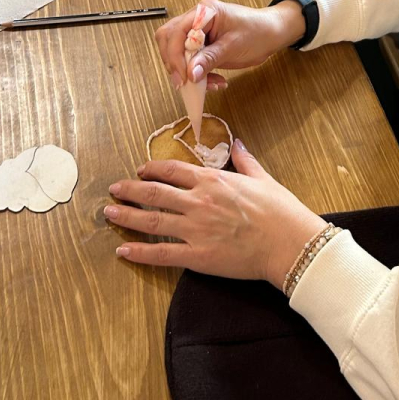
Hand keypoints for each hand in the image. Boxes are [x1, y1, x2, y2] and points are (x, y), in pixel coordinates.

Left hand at [106, 143, 326, 284]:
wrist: (288, 242)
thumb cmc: (279, 210)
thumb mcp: (262, 178)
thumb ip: (245, 160)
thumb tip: (237, 143)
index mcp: (213, 180)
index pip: (173, 170)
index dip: (152, 169)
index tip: (139, 170)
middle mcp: (199, 201)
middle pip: (154, 193)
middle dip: (130, 190)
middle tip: (113, 190)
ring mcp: (196, 229)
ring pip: (152, 221)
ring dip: (127, 216)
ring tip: (109, 213)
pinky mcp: (198, 256)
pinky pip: (162, 254)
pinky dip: (140, 252)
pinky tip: (123, 250)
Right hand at [156, 0, 306, 89]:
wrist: (272, 34)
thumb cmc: (257, 32)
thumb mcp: (234, 46)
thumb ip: (210, 58)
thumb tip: (190, 73)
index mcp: (204, 12)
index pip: (176, 31)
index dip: (175, 55)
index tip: (182, 77)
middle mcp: (196, 19)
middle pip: (169, 39)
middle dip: (174, 63)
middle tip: (184, 83)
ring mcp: (198, 32)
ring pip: (176, 51)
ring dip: (186, 71)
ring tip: (206, 84)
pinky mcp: (202, 45)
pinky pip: (190, 60)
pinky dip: (197, 74)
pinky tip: (214, 82)